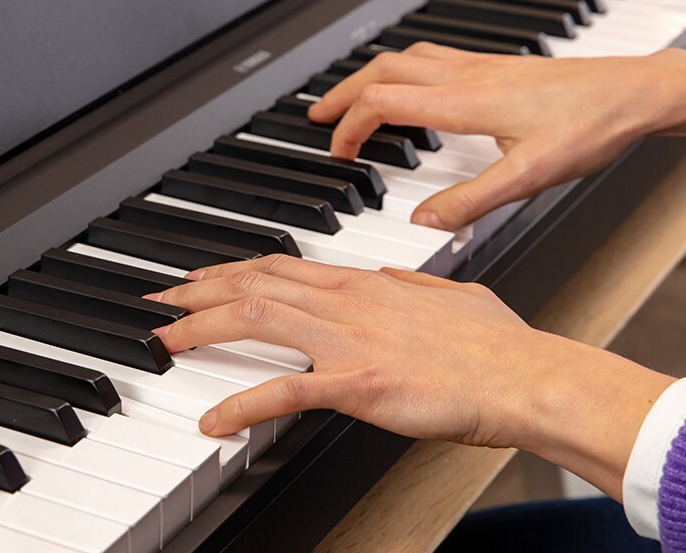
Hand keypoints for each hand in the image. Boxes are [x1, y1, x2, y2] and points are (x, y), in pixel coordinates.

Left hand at [148, 255, 674, 499]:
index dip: (236, 270)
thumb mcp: (452, 295)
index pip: (285, 266)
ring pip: (256, 320)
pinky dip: (241, 404)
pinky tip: (212, 419)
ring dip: (201, 328)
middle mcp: (351, 302)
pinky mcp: (359, 384)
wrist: (524, 376)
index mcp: (370, 284)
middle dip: (199, 290)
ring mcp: (351, 340)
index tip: (206, 277)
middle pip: (256, 284)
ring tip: (163, 340)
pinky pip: (285, 391)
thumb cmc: (496, 344)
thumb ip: (414, 284)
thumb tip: (390, 277)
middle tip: (161, 299)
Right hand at [308, 43, 685, 230]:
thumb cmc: (589, 127)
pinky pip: (433, 59)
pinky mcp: (496, 69)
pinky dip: (403, 73)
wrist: (633, 93)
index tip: (338, 152)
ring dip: (371, 78)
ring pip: (407, 59)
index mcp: (464, 100)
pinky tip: (413, 92)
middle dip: (344, 93)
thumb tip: (425, 221)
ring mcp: (481, 68)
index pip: (384, 102)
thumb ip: (470, 201)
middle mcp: (466, 77)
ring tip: (353, 101)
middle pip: (384, 69)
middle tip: (320, 116)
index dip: (350, 126)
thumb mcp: (527, 178)